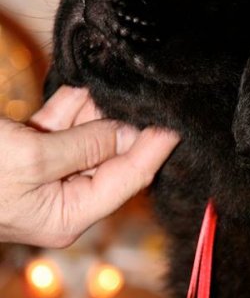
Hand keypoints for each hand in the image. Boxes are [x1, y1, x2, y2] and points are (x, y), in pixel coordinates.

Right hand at [0, 86, 178, 247]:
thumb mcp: (33, 160)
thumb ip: (85, 146)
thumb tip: (127, 134)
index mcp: (68, 217)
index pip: (127, 180)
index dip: (154, 149)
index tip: (178, 122)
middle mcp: (62, 201)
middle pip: (110, 159)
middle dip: (128, 124)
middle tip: (151, 94)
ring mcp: (43, 178)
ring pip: (85, 139)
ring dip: (99, 109)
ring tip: (122, 81)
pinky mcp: (24, 154)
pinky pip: (57, 129)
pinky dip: (71, 106)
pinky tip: (87, 83)